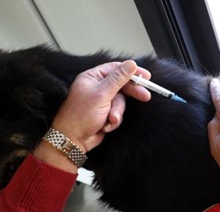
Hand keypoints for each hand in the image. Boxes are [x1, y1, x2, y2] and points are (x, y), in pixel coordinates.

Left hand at [35, 60, 151, 171]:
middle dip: (131, 93)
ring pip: (121, 102)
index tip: (146, 76)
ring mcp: (101, 101)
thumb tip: (130, 64)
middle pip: (121, 85)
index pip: (116, 68)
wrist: (74, 140)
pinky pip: (118, 113)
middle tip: (145, 96)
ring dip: (117, 112)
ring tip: (110, 120)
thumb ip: (118, 79)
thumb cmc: (81, 115)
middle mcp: (97, 87)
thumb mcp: (102, 94)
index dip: (131, 71)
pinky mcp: (105, 113)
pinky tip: (105, 125)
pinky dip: (114, 120)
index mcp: (92, 77)